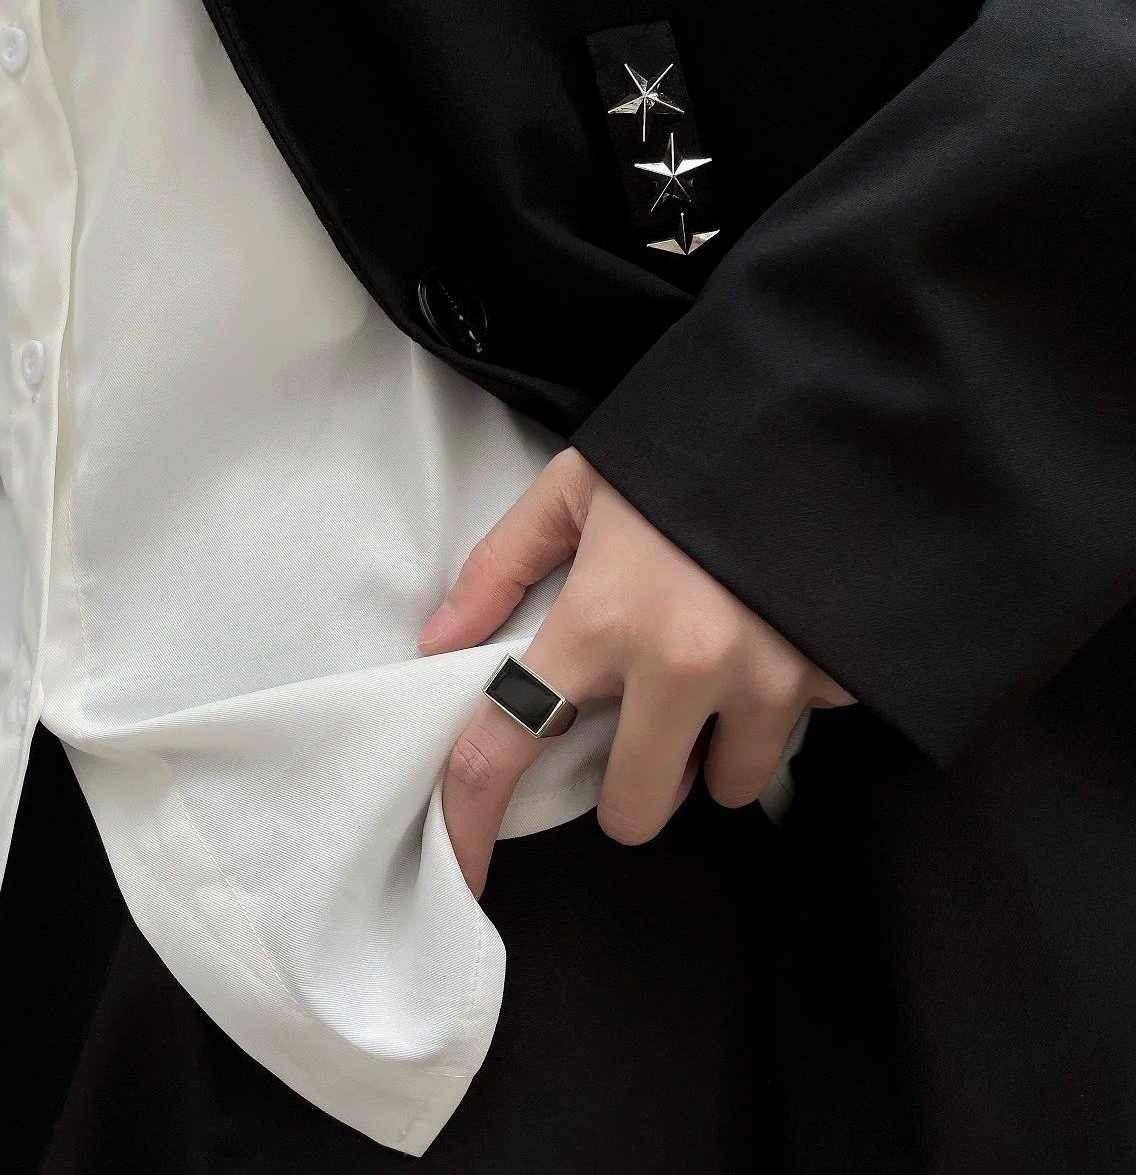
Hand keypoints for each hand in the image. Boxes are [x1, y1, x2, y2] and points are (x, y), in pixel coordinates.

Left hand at [418, 448, 852, 896]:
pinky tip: (781, 636)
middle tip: (648, 721)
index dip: (471, 820)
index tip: (463, 870)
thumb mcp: (579, 484)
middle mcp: (685, 664)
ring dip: (716, 749)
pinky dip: (782, 704)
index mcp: (603, 615)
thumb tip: (442, 642)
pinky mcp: (837, 677)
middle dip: (635, 785)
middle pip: (636, 810)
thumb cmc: (688, 447)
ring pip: (729, 786)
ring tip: (724, 668)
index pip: (509, 742)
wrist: (826, 410)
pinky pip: (800, 732)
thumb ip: (501, 564)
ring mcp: (770, 678)